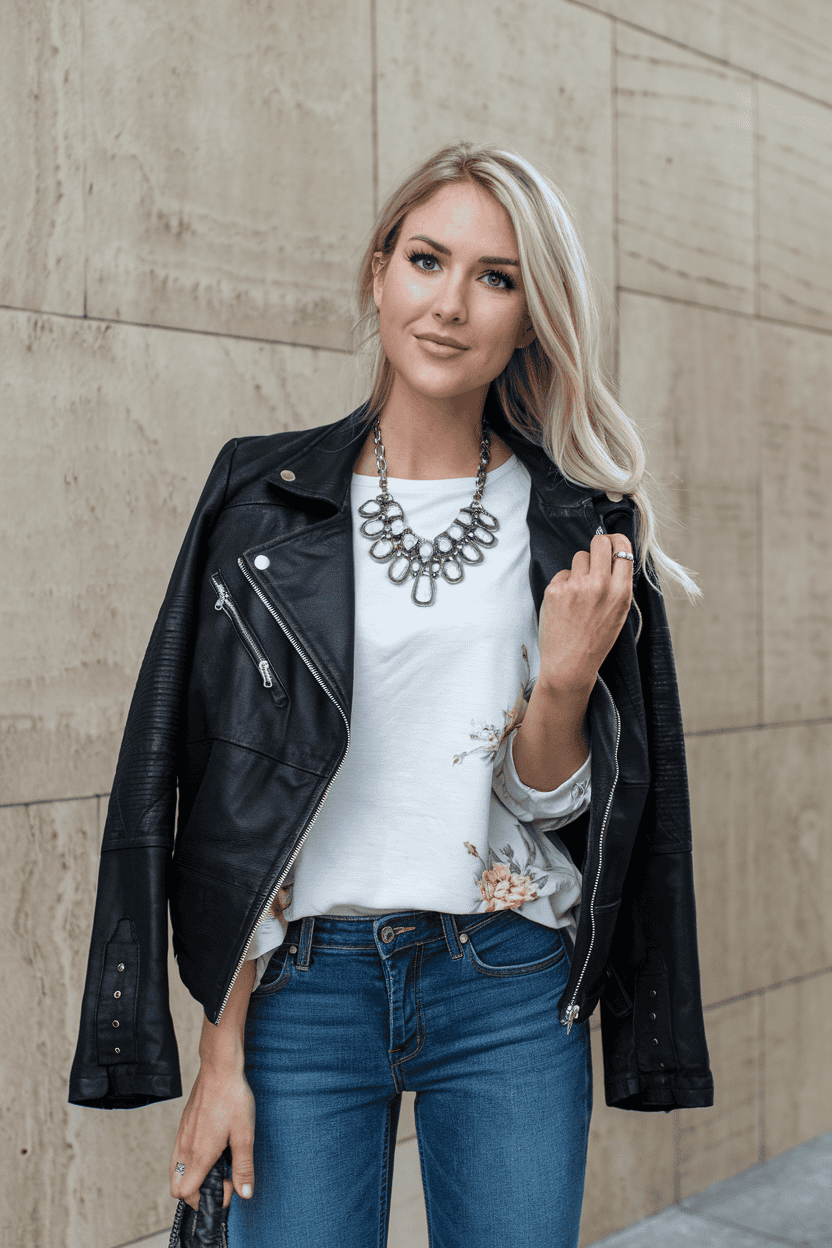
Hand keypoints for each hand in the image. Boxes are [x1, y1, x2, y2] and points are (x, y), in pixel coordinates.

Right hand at [170, 1062, 255, 1211]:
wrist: (219, 1069)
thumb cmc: (233, 1099)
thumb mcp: (245, 1135)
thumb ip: (243, 1167)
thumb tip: (245, 1193)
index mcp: (199, 1155)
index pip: (186, 1195)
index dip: (208, 1198)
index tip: (229, 1184)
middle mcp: (185, 1149)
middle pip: (177, 1188)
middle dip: (196, 1193)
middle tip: (220, 1179)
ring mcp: (181, 1137)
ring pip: (175, 1171)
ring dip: (192, 1176)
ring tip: (216, 1164)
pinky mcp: (183, 1126)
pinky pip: (178, 1154)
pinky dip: (189, 1162)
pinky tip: (210, 1147)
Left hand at [537, 532, 633, 695]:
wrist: (571, 664)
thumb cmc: (596, 640)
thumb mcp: (619, 612)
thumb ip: (618, 584)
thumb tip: (613, 557)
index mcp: (621, 591)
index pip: (623, 548)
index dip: (616, 541)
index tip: (611, 543)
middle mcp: (600, 584)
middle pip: (599, 542)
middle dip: (597, 546)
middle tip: (593, 557)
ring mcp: (576, 586)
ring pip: (579, 557)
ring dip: (578, 570)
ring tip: (578, 593)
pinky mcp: (555, 589)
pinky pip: (562, 574)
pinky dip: (563, 585)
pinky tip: (565, 604)